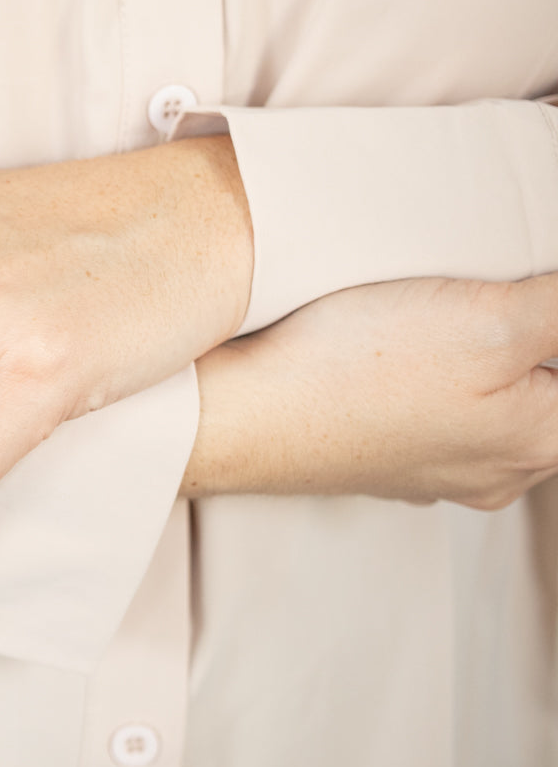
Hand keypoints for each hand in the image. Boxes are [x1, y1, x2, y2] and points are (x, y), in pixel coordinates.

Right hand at [182, 275, 557, 508]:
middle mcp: (497, 473)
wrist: (240, 415)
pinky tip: (391, 358)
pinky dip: (426, 386)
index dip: (550, 320)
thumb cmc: (356, 371)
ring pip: (489, 408)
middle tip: (493, 292)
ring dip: (482, 366)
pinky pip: (429, 419)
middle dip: (530, 343)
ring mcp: (433, 474)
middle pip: (547, 395)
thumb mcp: (494, 320)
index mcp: (543, 441)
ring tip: (440, 316)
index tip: (517, 299)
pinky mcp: (378, 463)